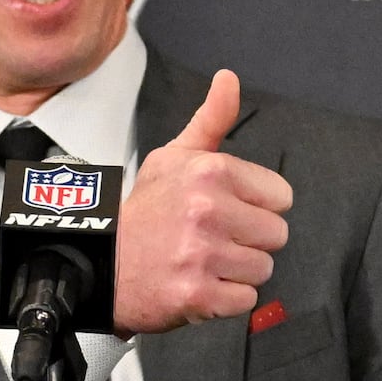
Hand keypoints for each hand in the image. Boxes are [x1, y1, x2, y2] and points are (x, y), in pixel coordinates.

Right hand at [113, 70, 292, 334]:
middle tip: (211, 239)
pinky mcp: (199, 294)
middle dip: (248, 241)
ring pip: (263, 269)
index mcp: (210, 171)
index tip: (226, 211)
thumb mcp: (174, 157)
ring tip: (203, 262)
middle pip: (276, 235)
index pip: (281, 196)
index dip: (255, 207)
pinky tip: (199, 284)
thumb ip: (211, 120)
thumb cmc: (143, 213)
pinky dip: (225, 300)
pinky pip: (245, 300)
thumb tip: (229, 79)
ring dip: (237, 271)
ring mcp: (203, 254)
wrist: (100, 264)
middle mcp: (208, 210)